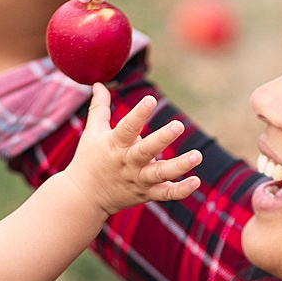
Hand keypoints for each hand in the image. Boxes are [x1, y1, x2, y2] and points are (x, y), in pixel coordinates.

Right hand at [68, 85, 200, 215]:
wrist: (84, 197)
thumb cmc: (89, 160)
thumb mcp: (92, 132)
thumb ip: (99, 107)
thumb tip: (98, 83)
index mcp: (114, 145)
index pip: (127, 128)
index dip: (138, 114)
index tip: (150, 99)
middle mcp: (127, 162)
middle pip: (146, 151)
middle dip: (162, 139)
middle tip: (178, 125)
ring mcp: (138, 180)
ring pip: (160, 174)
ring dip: (179, 166)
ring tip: (197, 155)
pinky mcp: (146, 194)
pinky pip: (166, 194)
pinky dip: (181, 190)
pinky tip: (196, 181)